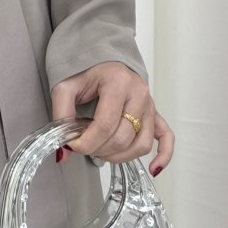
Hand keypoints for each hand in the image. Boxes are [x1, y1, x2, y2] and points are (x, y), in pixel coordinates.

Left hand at [51, 61, 174, 175]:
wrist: (100, 57)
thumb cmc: (85, 70)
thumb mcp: (65, 86)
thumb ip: (62, 114)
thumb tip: (64, 150)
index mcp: (118, 82)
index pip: (105, 124)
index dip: (87, 142)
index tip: (73, 145)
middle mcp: (138, 93)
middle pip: (123, 137)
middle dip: (100, 149)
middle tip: (84, 147)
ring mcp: (149, 104)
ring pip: (141, 144)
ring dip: (120, 156)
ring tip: (102, 152)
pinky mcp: (155, 113)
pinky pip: (166, 137)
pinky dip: (163, 156)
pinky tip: (153, 169)